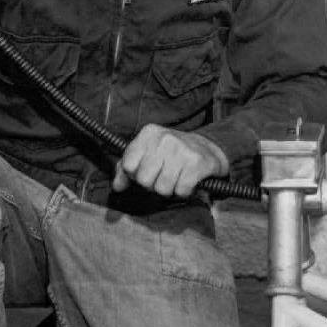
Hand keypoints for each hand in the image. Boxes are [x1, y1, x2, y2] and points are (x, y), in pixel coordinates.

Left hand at [114, 125, 228, 197]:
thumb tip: (117, 187)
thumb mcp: (149, 152)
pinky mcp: (196, 163)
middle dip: (152, 185)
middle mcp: (164, 138)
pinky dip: (184, 192)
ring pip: (162, 188)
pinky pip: (180, 191)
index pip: (128, 165)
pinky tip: (188, 181)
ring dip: (169, 190)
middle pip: (143, 179)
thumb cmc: (173, 153)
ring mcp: (181, 150)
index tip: (148, 171)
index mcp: (149, 133)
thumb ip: (128, 168)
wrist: (208, 148)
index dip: (136, 175)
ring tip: (176, 179)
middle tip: (163, 177)